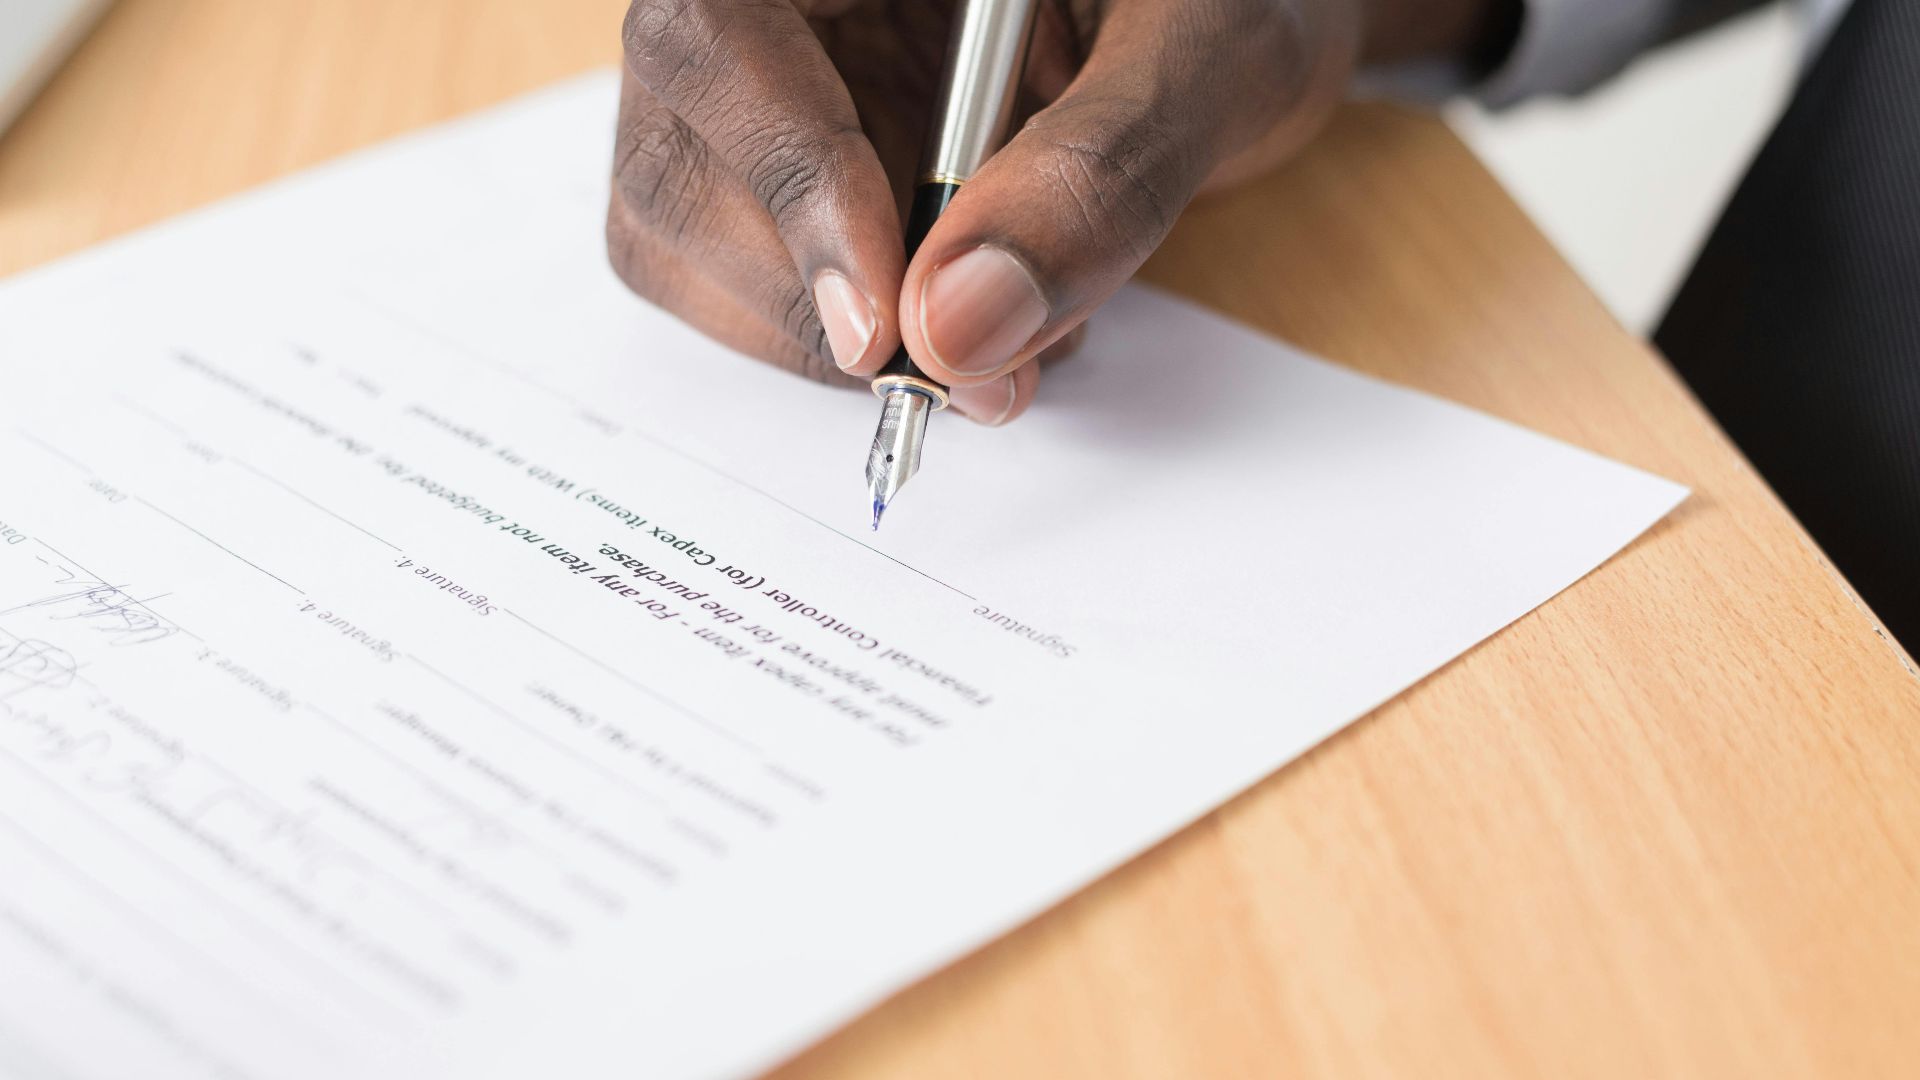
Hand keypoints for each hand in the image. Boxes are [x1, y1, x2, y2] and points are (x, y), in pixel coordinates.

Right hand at [608, 0, 1500, 424]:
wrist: (1242, 27)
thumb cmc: (1235, 3)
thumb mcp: (1208, 55)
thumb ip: (1100, 173)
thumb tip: (959, 329)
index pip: (715, 31)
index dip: (781, 177)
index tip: (883, 325)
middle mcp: (778, 11)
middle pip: (674, 160)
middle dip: (809, 302)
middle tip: (963, 377)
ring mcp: (761, 95)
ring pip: (681, 241)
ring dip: (823, 344)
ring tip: (998, 344)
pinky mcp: (779, 180)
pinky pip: (744, 288)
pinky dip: (845, 352)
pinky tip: (963, 325)